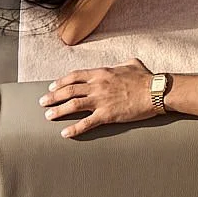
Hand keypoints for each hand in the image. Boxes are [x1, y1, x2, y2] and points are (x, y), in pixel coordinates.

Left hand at [40, 62, 156, 137]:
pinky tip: (65, 133)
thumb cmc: (145, 77)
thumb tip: (119, 65)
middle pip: (69, 90)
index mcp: (102, 73)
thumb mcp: (131, 63)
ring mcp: (101, 100)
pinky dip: (74, 129)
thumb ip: (120, 64)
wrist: (154, 91)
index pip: (75, 76)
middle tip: (43, 102)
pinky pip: (86, 123)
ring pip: (73, 105)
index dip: (61, 81)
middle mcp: (98, 85)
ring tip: (48, 116)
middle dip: (54, 96)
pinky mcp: (107, 115)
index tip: (52, 86)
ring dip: (58, 110)